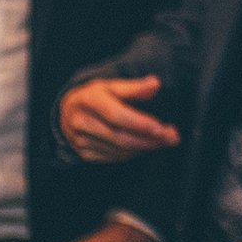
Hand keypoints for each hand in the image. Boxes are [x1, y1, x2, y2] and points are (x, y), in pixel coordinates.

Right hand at [58, 75, 176, 162]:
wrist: (69, 111)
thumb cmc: (96, 96)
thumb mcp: (112, 85)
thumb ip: (135, 87)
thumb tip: (155, 84)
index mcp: (88, 100)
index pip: (116, 116)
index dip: (139, 123)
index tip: (160, 128)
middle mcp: (81, 122)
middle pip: (120, 137)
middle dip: (149, 140)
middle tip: (172, 137)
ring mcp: (80, 141)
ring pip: (119, 150)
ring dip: (145, 148)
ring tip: (165, 141)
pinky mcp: (84, 154)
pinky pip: (114, 157)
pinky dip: (134, 153)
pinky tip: (147, 146)